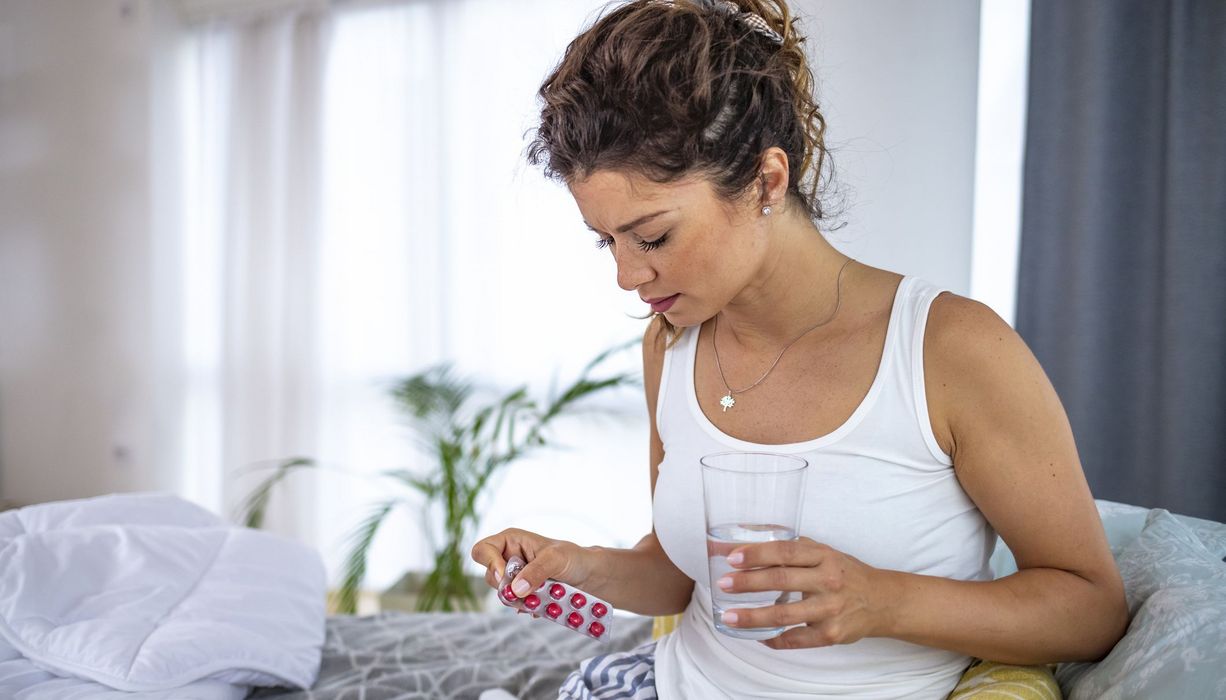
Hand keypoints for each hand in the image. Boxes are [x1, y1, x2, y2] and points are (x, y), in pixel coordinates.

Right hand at [470, 528, 589, 601]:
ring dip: (519, 601)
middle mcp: (508, 558)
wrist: (590, 576)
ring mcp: (514, 577)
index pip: (482, 550)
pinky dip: (526, 608)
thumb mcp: (556, 559)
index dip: (490, 565)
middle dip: (507, 588)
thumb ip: (536, 571)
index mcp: (510, 541)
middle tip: (527, 593)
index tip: (507, 578)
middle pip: (490, 576)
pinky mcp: (522, 593)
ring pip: (502, 594)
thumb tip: (515, 589)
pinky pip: (514, 605)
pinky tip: (542, 606)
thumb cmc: (574, 558)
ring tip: (541, 598)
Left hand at [717, 537, 895, 649]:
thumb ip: (796, 549)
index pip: (786, 552)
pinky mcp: (831, 635)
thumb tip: (754, 542)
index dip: (757, 554)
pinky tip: (756, 636)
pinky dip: (773, 640)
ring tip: (729, 617)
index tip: (733, 558)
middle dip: (747, 583)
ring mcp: (829, 610)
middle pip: (781, 580)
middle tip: (723, 584)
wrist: (882, 601)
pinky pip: (796, 640)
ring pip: (784, 614)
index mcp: (824, 557)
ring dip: (752, 617)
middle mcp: (828, 581)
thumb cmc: (847, 573)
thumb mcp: (826, 553)